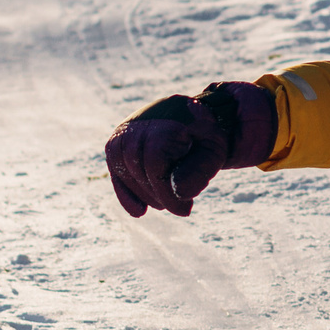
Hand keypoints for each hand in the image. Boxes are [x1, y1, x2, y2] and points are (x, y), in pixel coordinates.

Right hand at [104, 82, 274, 217]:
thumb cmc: (205, 138)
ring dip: (142, 193)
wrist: (195, 119)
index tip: (184, 210)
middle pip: (137, 165)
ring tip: (163, 203)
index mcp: (168, 120)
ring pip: (123, 167)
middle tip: (177, 207)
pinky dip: (124, 191)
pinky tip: (138, 210)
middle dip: (156, 194)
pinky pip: (115, 166)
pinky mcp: (119, 139)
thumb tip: (178, 192)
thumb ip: (199, 171)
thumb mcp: (214, 152)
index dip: (166, 191)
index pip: (155, 161)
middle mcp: (142, 120)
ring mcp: (128, 127)